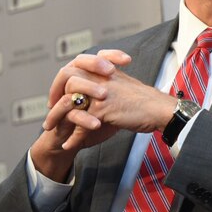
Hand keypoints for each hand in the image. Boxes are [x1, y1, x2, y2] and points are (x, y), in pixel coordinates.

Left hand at [44, 50, 176, 139]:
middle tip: (50, 109)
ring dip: (57, 117)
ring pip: (68, 102)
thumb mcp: (124, 85)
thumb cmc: (147, 101)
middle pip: (66, 80)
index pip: (75, 67)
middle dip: (54, 96)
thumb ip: (107, 85)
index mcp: (104, 71)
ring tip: (50, 129)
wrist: (160, 109)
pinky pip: (81, 123)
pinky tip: (68, 144)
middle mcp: (100, 78)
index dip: (62, 80)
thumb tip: (95, 93)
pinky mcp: (103, 109)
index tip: (58, 95)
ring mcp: (100, 93)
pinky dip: (73, 137)